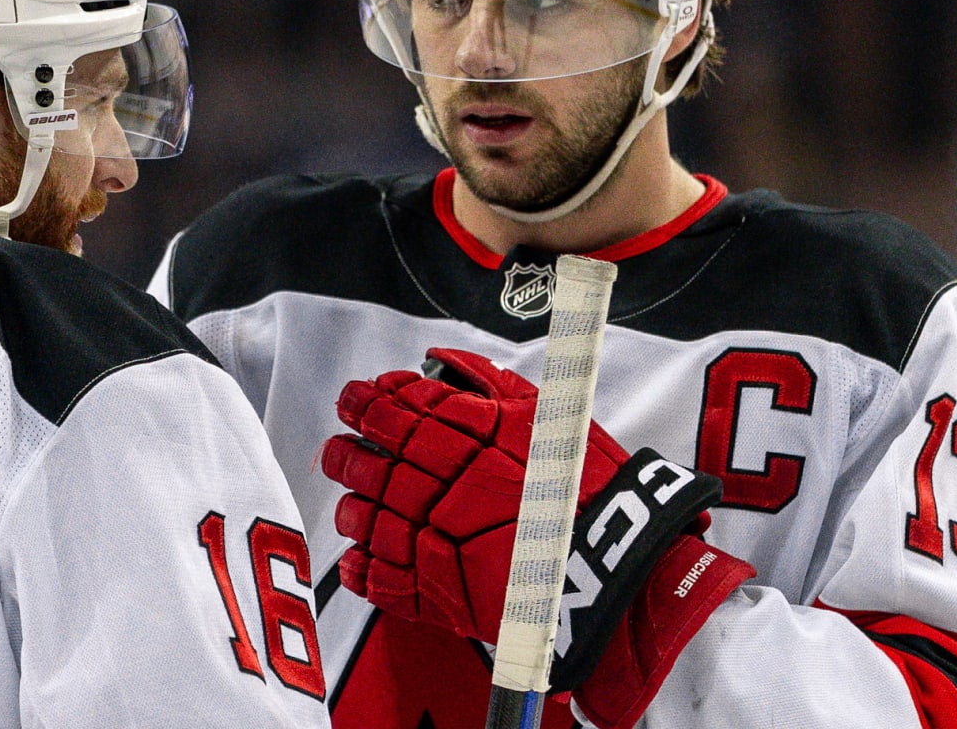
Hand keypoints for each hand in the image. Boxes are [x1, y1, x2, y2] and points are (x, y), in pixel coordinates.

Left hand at [321, 348, 753, 728]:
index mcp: (460, 437)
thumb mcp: (545, 414)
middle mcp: (437, 484)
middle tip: (340, 450)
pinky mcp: (436, 594)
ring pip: (364, 520)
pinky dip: (361, 568)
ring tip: (353, 504)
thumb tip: (437, 361)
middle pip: (366, 462)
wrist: (616, 566)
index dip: (364, 402)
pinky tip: (359, 559)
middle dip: (346, 453)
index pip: (390, 409)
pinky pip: (379, 580)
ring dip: (352, 509)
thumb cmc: (588, 488)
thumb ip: (484, 382)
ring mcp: (431, 542)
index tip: (354, 402)